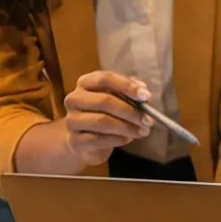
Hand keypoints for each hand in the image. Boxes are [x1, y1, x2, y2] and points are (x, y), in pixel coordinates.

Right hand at [15, 71, 153, 172]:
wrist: (87, 143)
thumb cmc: (105, 116)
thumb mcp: (118, 100)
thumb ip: (131, 94)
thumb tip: (144, 95)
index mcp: (85, 83)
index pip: (105, 78)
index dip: (126, 86)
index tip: (145, 97)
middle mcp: (74, 99)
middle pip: (104, 100)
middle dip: (130, 111)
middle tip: (148, 120)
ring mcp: (72, 120)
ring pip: (102, 121)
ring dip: (127, 127)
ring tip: (142, 131)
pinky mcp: (74, 141)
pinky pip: (99, 139)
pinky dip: (118, 139)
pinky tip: (128, 139)